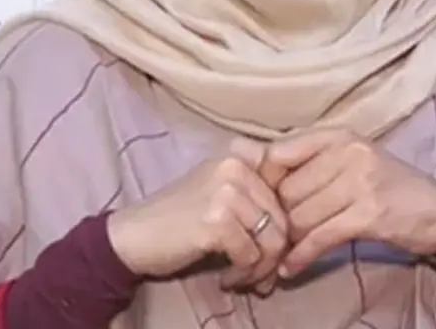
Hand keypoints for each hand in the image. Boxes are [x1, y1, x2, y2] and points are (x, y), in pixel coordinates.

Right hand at [106, 138, 288, 290]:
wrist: (133, 236)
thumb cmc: (180, 218)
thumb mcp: (221, 192)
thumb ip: (258, 196)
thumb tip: (302, 226)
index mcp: (240, 154)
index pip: (290, 185)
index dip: (290, 221)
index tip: (274, 245)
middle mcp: (235, 166)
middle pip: (284, 218)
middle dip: (275, 254)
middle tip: (260, 275)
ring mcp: (226, 191)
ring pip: (272, 239)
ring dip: (261, 269)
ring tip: (244, 279)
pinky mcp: (216, 221)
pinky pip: (251, 256)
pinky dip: (243, 274)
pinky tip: (226, 278)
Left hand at [263, 129, 435, 277]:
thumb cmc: (390, 187)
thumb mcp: (352, 163)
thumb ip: (310, 164)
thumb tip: (253, 170)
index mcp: (339, 136)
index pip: (280, 153)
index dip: (263, 183)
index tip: (260, 205)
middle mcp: (348, 152)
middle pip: (287, 190)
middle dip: (279, 218)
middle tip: (276, 236)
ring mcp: (360, 181)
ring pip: (301, 216)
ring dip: (290, 240)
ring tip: (285, 252)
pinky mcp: (369, 213)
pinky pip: (320, 237)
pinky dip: (301, 256)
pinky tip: (291, 268)